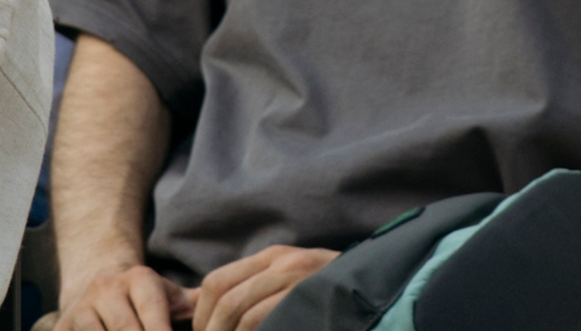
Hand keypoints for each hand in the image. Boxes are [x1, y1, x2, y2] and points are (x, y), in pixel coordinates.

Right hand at [56, 263, 195, 330]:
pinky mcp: (62, 327)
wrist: (99, 288)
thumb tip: (234, 309)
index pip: (154, 313)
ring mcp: (81, 309)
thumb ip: (199, 305)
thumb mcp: (170, 297)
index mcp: (138, 279)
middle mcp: (106, 288)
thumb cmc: (146, 301)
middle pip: (126, 330)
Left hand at [191, 245, 337, 330]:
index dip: (202, 315)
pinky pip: (270, 324)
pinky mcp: (314, 301)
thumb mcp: (287, 280)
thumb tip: (199, 305)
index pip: (217, 281)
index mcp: (272, 257)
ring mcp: (301, 282)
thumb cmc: (326, 292)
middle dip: (212, 330)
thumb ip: (251, 290)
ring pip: (246, 315)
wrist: (381, 288)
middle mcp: (284, 263)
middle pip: (226, 299)